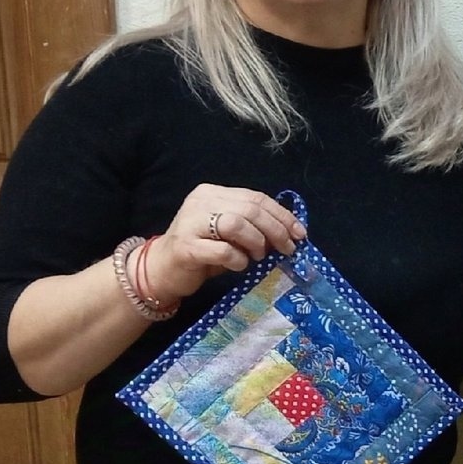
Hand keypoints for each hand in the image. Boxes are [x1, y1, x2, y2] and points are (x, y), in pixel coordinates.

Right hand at [142, 185, 305, 303]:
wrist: (162, 269)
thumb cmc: (203, 251)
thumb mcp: (231, 234)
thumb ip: (254, 226)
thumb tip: (291, 233)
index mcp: (213, 193)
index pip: (255, 198)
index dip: (282, 215)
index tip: (300, 233)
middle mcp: (200, 202)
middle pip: (250, 210)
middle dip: (276, 230)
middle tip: (287, 249)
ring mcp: (190, 223)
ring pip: (236, 224)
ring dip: (256, 242)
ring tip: (259, 256)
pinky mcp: (186, 247)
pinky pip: (223, 250)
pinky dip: (238, 259)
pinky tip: (240, 265)